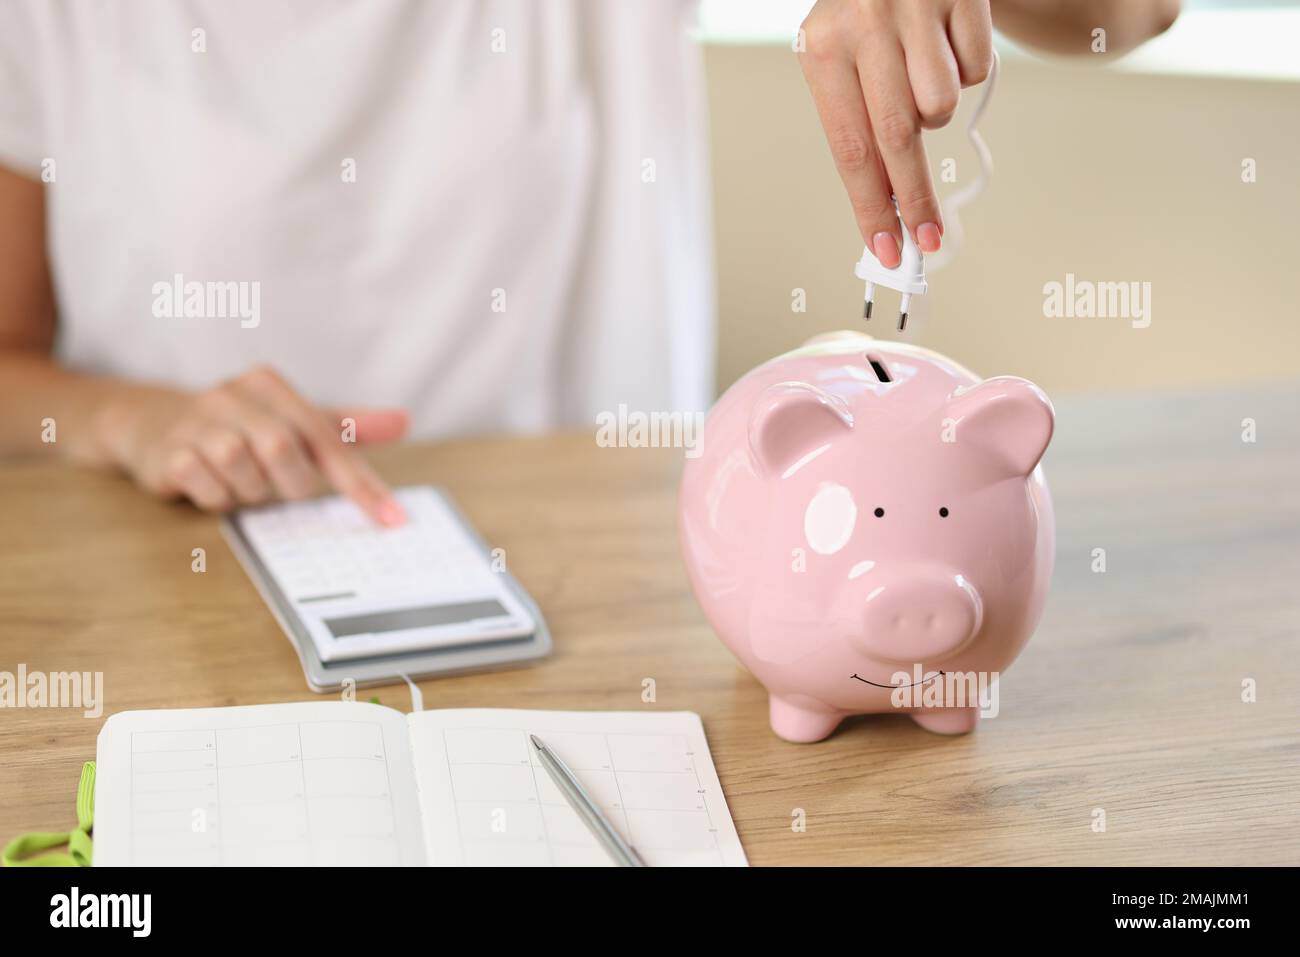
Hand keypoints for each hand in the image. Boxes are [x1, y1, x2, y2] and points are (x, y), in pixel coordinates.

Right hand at [83, 366, 408, 523]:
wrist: (153, 423)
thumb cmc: (240, 426)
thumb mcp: (295, 421)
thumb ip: (349, 426)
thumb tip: (404, 421)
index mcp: (270, 385)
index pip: (327, 437)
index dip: (360, 482)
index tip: (392, 518)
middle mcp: (232, 395)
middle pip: (283, 449)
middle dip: (289, 483)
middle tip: (276, 485)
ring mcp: (196, 420)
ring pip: (242, 468)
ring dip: (250, 491)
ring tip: (240, 481)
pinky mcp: (167, 451)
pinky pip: (206, 485)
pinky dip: (217, 496)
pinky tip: (212, 485)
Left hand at [799, 0, 993, 266]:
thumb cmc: (862, 16)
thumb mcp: (838, 57)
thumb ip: (856, 123)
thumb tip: (884, 204)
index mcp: (822, 48)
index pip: (850, 148)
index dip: (870, 206)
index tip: (887, 248)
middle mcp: (866, 25)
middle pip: (897, 139)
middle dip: (914, 198)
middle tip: (927, 239)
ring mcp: (916, 7)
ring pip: (940, 105)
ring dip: (936, 112)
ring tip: (920, 78)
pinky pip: (973, 69)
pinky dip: (964, 70)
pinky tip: (944, 44)